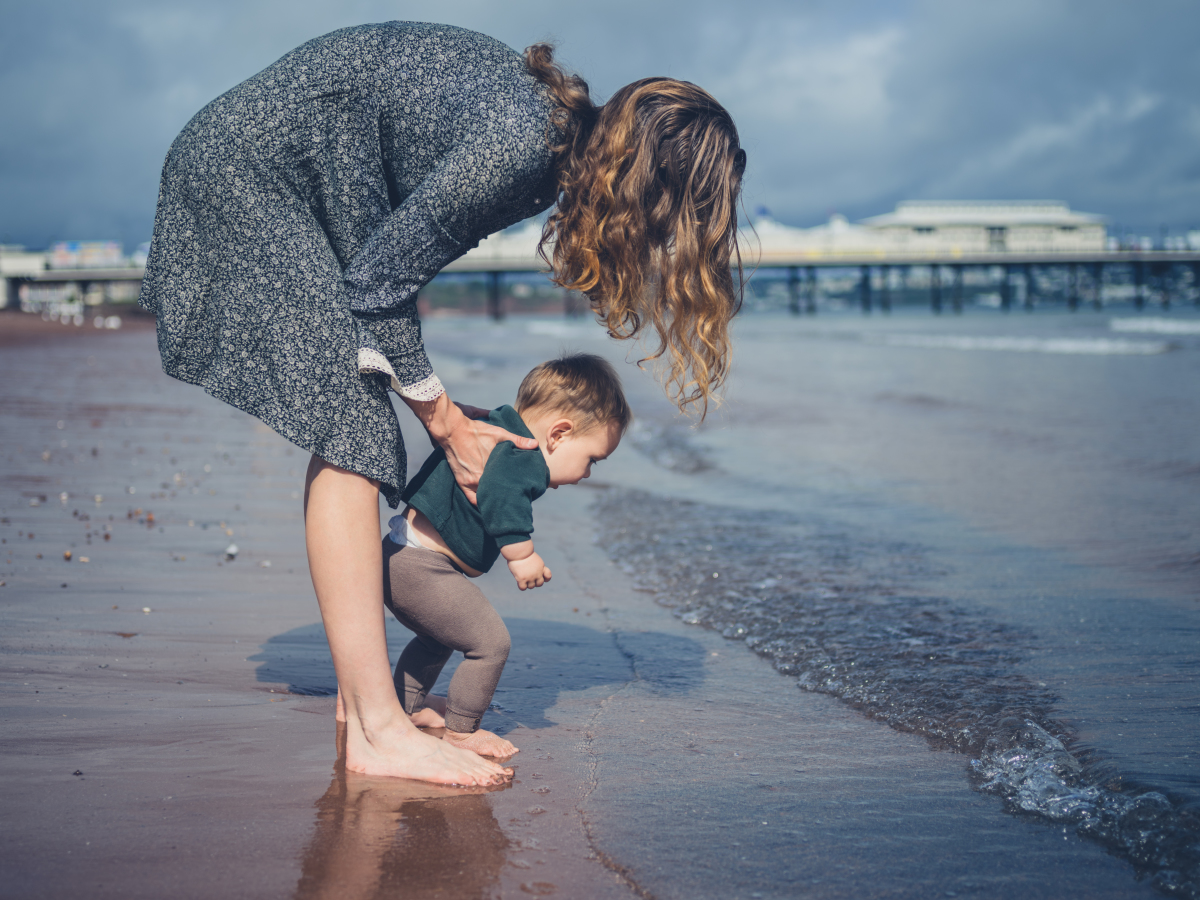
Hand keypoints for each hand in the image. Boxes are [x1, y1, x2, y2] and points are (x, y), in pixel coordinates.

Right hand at [403, 393, 537, 503]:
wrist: (453, 431)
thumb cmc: (476, 432)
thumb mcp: (499, 434)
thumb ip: (517, 440)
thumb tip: (535, 444)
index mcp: (491, 470)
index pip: (505, 488)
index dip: (513, 491)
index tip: (519, 493)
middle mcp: (479, 479)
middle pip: (495, 494)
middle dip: (503, 497)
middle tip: (512, 498)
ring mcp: (469, 482)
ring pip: (483, 498)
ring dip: (491, 499)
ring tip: (500, 501)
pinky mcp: (461, 481)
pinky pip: (471, 498)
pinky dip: (478, 501)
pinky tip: (485, 502)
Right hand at [508, 552, 551, 590]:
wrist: (519, 551)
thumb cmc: (524, 553)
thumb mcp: (535, 559)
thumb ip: (536, 566)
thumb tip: (532, 573)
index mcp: (541, 567)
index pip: (548, 577)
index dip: (545, 578)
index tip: (539, 576)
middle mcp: (537, 573)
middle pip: (540, 584)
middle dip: (535, 582)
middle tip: (528, 576)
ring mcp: (530, 577)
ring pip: (531, 587)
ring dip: (527, 584)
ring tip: (522, 576)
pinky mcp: (522, 579)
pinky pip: (523, 588)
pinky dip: (521, 586)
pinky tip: (519, 581)